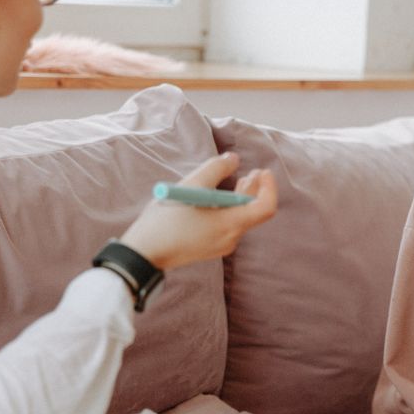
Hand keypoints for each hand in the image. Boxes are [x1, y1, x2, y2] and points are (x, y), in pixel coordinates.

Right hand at [118, 153, 276, 270]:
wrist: (143, 253)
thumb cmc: (166, 219)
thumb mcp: (191, 185)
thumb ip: (216, 168)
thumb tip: (233, 159)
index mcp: (230, 225)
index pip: (266, 208)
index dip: (269, 187)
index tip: (262, 171)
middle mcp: (230, 238)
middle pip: (253, 212)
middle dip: (255, 190)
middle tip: (254, 171)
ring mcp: (220, 246)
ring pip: (240, 219)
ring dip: (241, 198)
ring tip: (240, 180)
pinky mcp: (208, 248)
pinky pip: (227, 226)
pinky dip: (229, 209)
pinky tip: (217, 199)